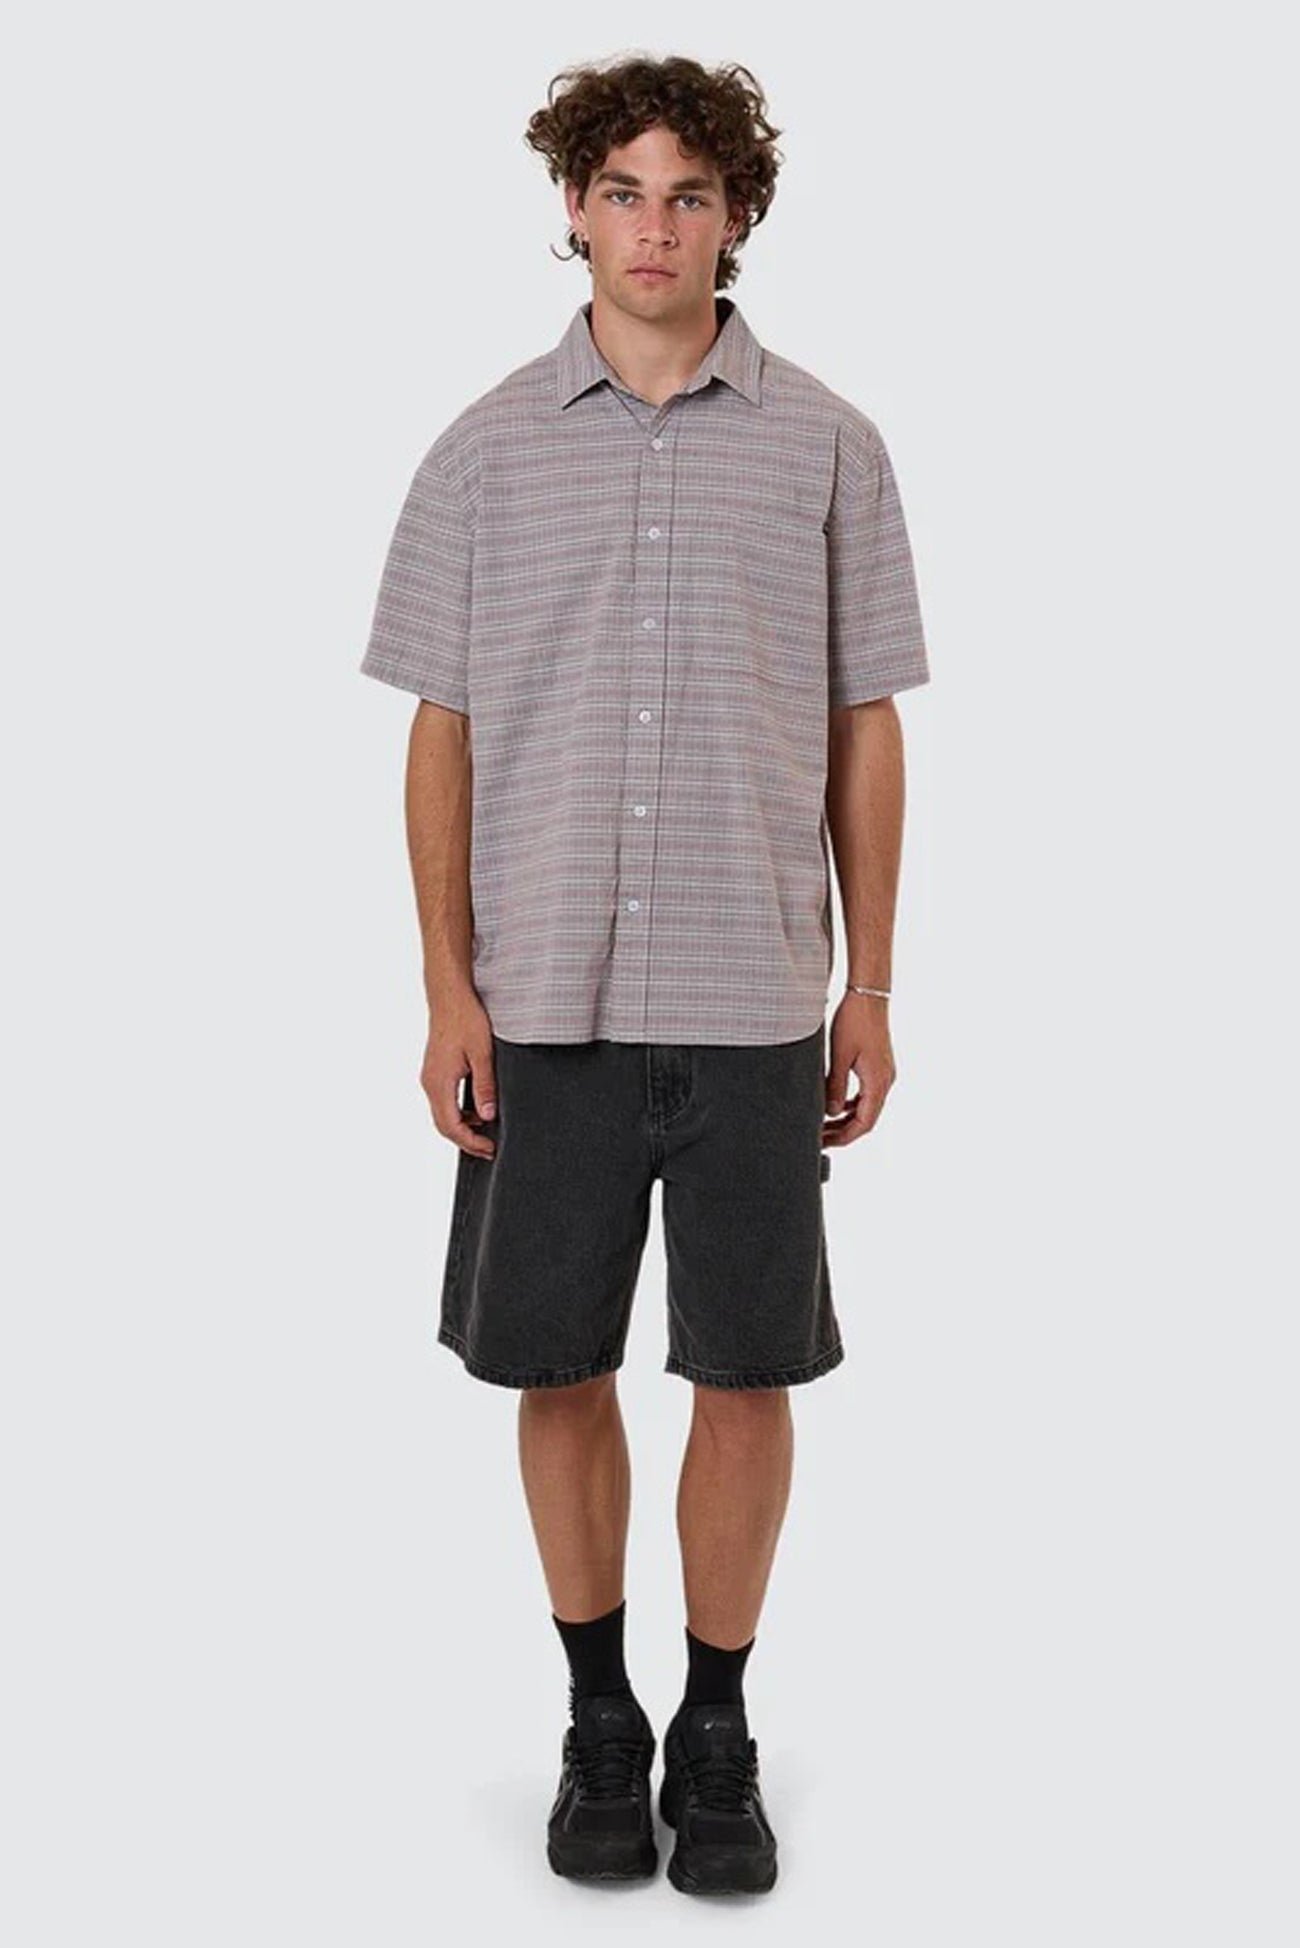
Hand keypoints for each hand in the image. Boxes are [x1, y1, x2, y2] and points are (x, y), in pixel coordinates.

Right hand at [420, 995, 497, 1158]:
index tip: (489, 1148)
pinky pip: (443, 1101)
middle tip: (489, 1148)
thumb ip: (485, 1087)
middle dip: (466, 1140)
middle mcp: (430, 1083)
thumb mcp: (482, 1054)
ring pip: (442, 1114)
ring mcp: (430, 1077)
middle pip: (443, 1125)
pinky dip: (458, 1112)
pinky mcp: (434, 1071)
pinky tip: (476, 1111)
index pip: (451, 1126)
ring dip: (462, 1127)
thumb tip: (488, 1116)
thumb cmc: (465, 1019)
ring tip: (485, 1132)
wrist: (449, 996)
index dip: (470, 1142)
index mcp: (440, 1082)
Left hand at [823, 993, 895, 1147]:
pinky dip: (851, 1103)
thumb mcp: (839, 1056)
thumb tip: (830, 1113)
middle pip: (866, 1119)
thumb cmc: (855, 1020)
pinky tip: (835, 1104)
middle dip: (843, 1131)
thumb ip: (835, 1087)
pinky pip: (866, 1093)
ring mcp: (883, 1073)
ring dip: (846, 1118)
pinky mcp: (878, 1066)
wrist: (868, 995)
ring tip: (823, 1125)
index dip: (844, 1137)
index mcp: (878, 1082)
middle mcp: (885, 1081)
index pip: (864, 1123)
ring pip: (866, 1107)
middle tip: (819, 1138)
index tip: (824, 1143)